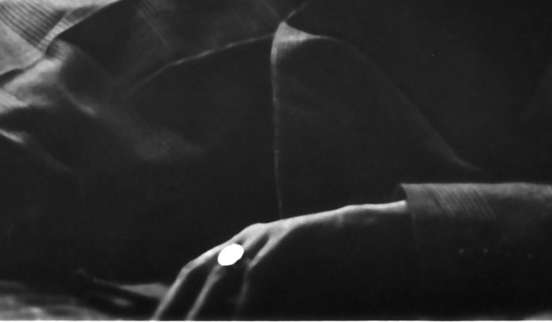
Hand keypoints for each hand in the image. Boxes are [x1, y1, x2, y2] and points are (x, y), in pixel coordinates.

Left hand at [154, 202, 412, 317]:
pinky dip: (247, 298)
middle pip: (196, 271)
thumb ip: (257, 307)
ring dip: (204, 306)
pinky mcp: (294, 238)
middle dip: (175, 305)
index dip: (171, 304)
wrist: (379, 240)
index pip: (193, 277)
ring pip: (223, 269)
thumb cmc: (333, 276)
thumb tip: (234, 316)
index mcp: (242, 252)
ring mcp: (270, 238)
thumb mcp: (286, 299)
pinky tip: (243, 318)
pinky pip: (261, 270)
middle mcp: (248, 241)